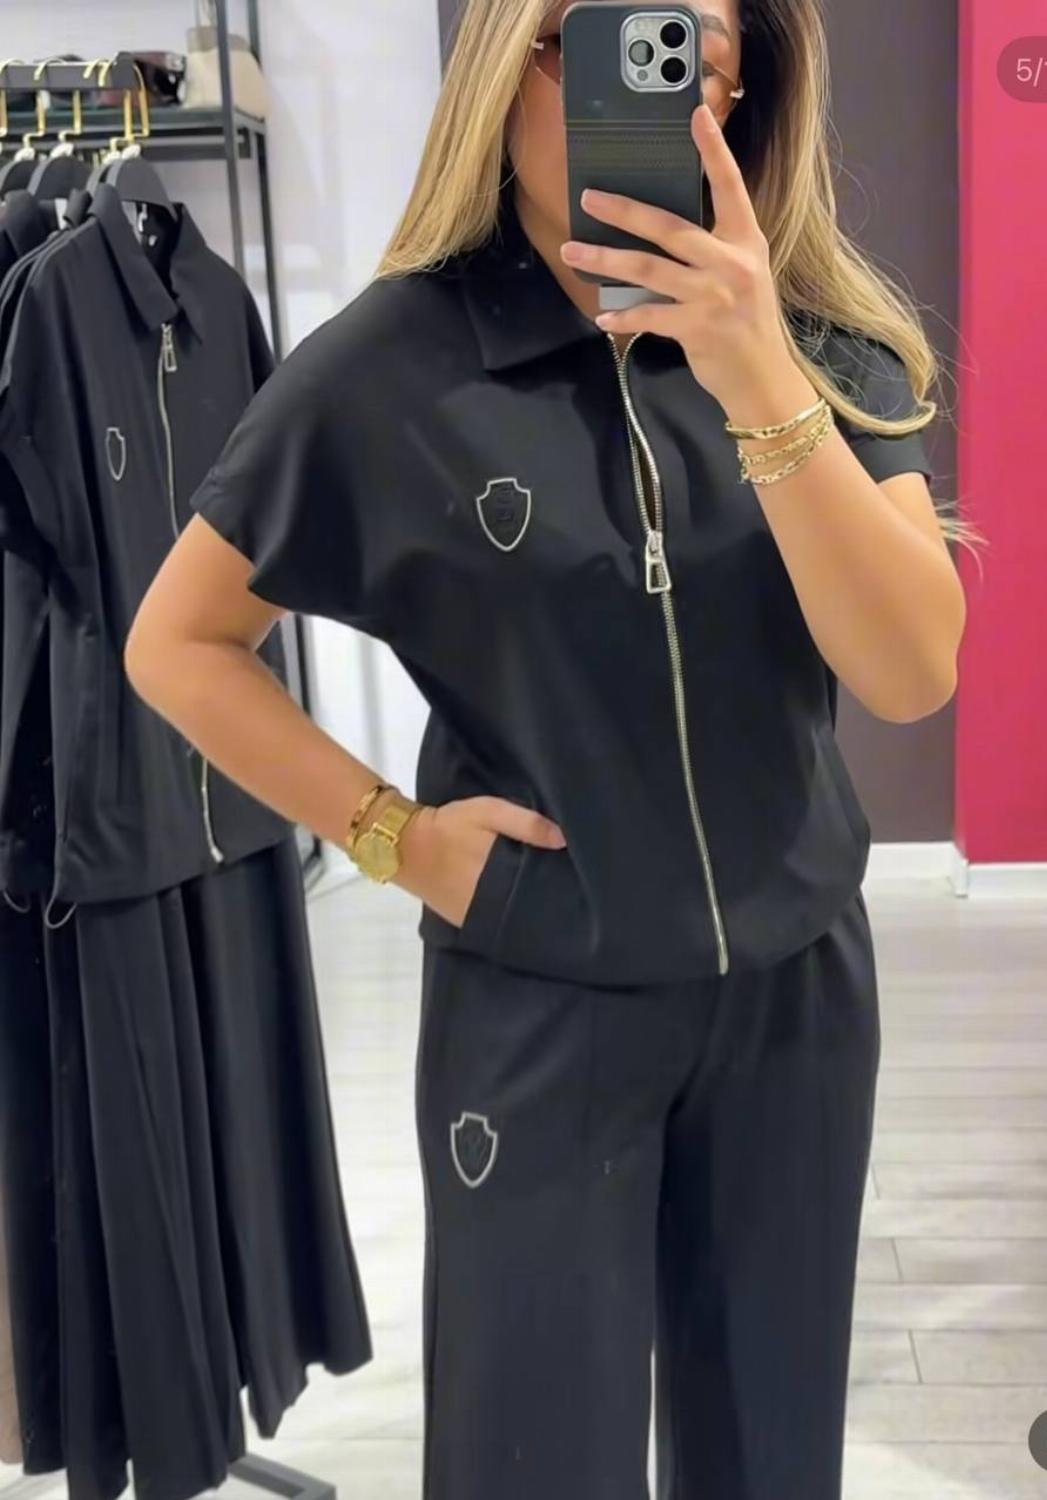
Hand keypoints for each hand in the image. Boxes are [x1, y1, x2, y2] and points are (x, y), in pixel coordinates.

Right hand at [394, 795, 565, 928]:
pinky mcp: (464, 922)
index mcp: (501, 876)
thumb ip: (525, 823)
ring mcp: (477, 916)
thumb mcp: (487, 811)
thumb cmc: (448, 825)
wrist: (403, 845)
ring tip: (545, 898)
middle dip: (547, 899)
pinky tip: (516, 905)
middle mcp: (492, 903)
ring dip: (527, 910)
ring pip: (514, 918)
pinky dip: (506, 916)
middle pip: (530, 907)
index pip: (542, 888)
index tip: (577, 880)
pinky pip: (494, 923)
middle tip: (566, 889)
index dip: (560, 885)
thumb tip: (563, 840)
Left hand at [559, 103, 795, 411]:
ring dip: (604, 261)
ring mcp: (714, 296)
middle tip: (589, 199)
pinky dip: (622, 315)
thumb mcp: (744, 274)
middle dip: (624, 212)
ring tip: (572, 252)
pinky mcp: (697, 328)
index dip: (713, 150)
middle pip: (669, 227)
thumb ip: (713, 249)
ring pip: (647, 269)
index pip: (730, 186)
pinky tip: (602, 314)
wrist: (762, 379)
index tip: (696, 114)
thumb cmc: (747, 323)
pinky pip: (649, 316)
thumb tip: (662, 230)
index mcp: (745, 241)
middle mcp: (731, 263)